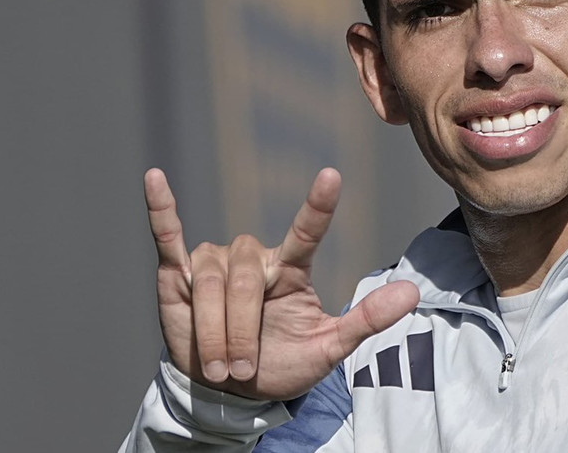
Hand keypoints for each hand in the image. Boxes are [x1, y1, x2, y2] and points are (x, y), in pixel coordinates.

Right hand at [145, 167, 418, 400]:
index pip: (307, 232)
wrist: (232, 391)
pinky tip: (155, 177)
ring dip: (212, 329)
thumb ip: (367, 320)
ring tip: (218, 365)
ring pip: (210, 282)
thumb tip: (412, 294)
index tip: (332, 176)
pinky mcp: (177, 273)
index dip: (318, 206)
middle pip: (246, 278)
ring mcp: (215, 262)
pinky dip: (161, 209)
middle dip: (242, 329)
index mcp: (291, 269)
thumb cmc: (283, 363)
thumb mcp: (329, 349)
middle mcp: (255, 258)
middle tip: (242, 369)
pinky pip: (168, 235)